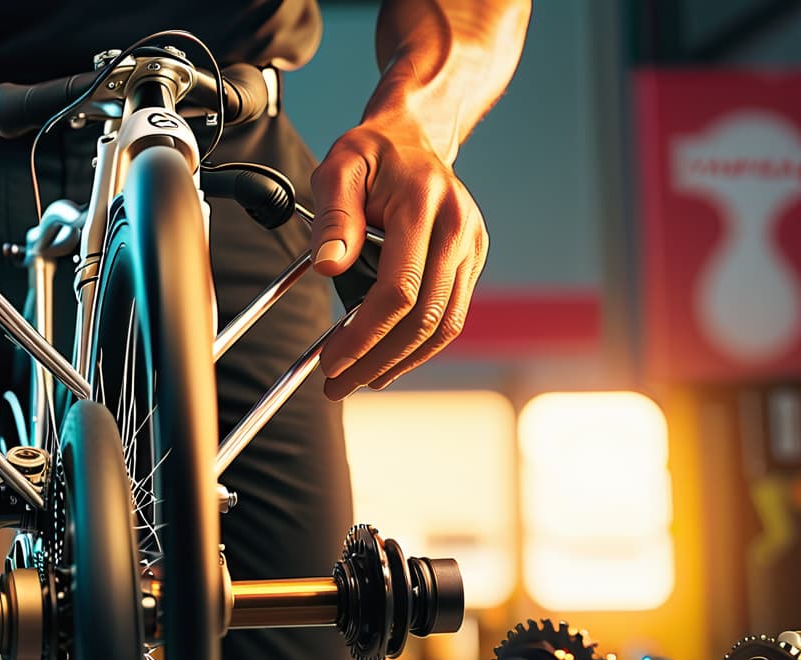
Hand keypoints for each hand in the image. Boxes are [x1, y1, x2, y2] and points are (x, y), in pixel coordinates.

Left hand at [309, 119, 487, 400]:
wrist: (415, 133)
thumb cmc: (372, 152)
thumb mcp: (338, 168)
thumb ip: (334, 216)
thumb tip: (328, 268)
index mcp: (424, 206)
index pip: (399, 291)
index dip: (364, 334)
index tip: (331, 360)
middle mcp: (458, 229)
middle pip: (424, 318)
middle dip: (377, 359)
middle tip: (337, 384)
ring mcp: (472, 247)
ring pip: (444, 326)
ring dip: (400, 362)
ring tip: (359, 380)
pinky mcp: (473, 260)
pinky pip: (450, 317)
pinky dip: (419, 346)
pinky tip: (387, 359)